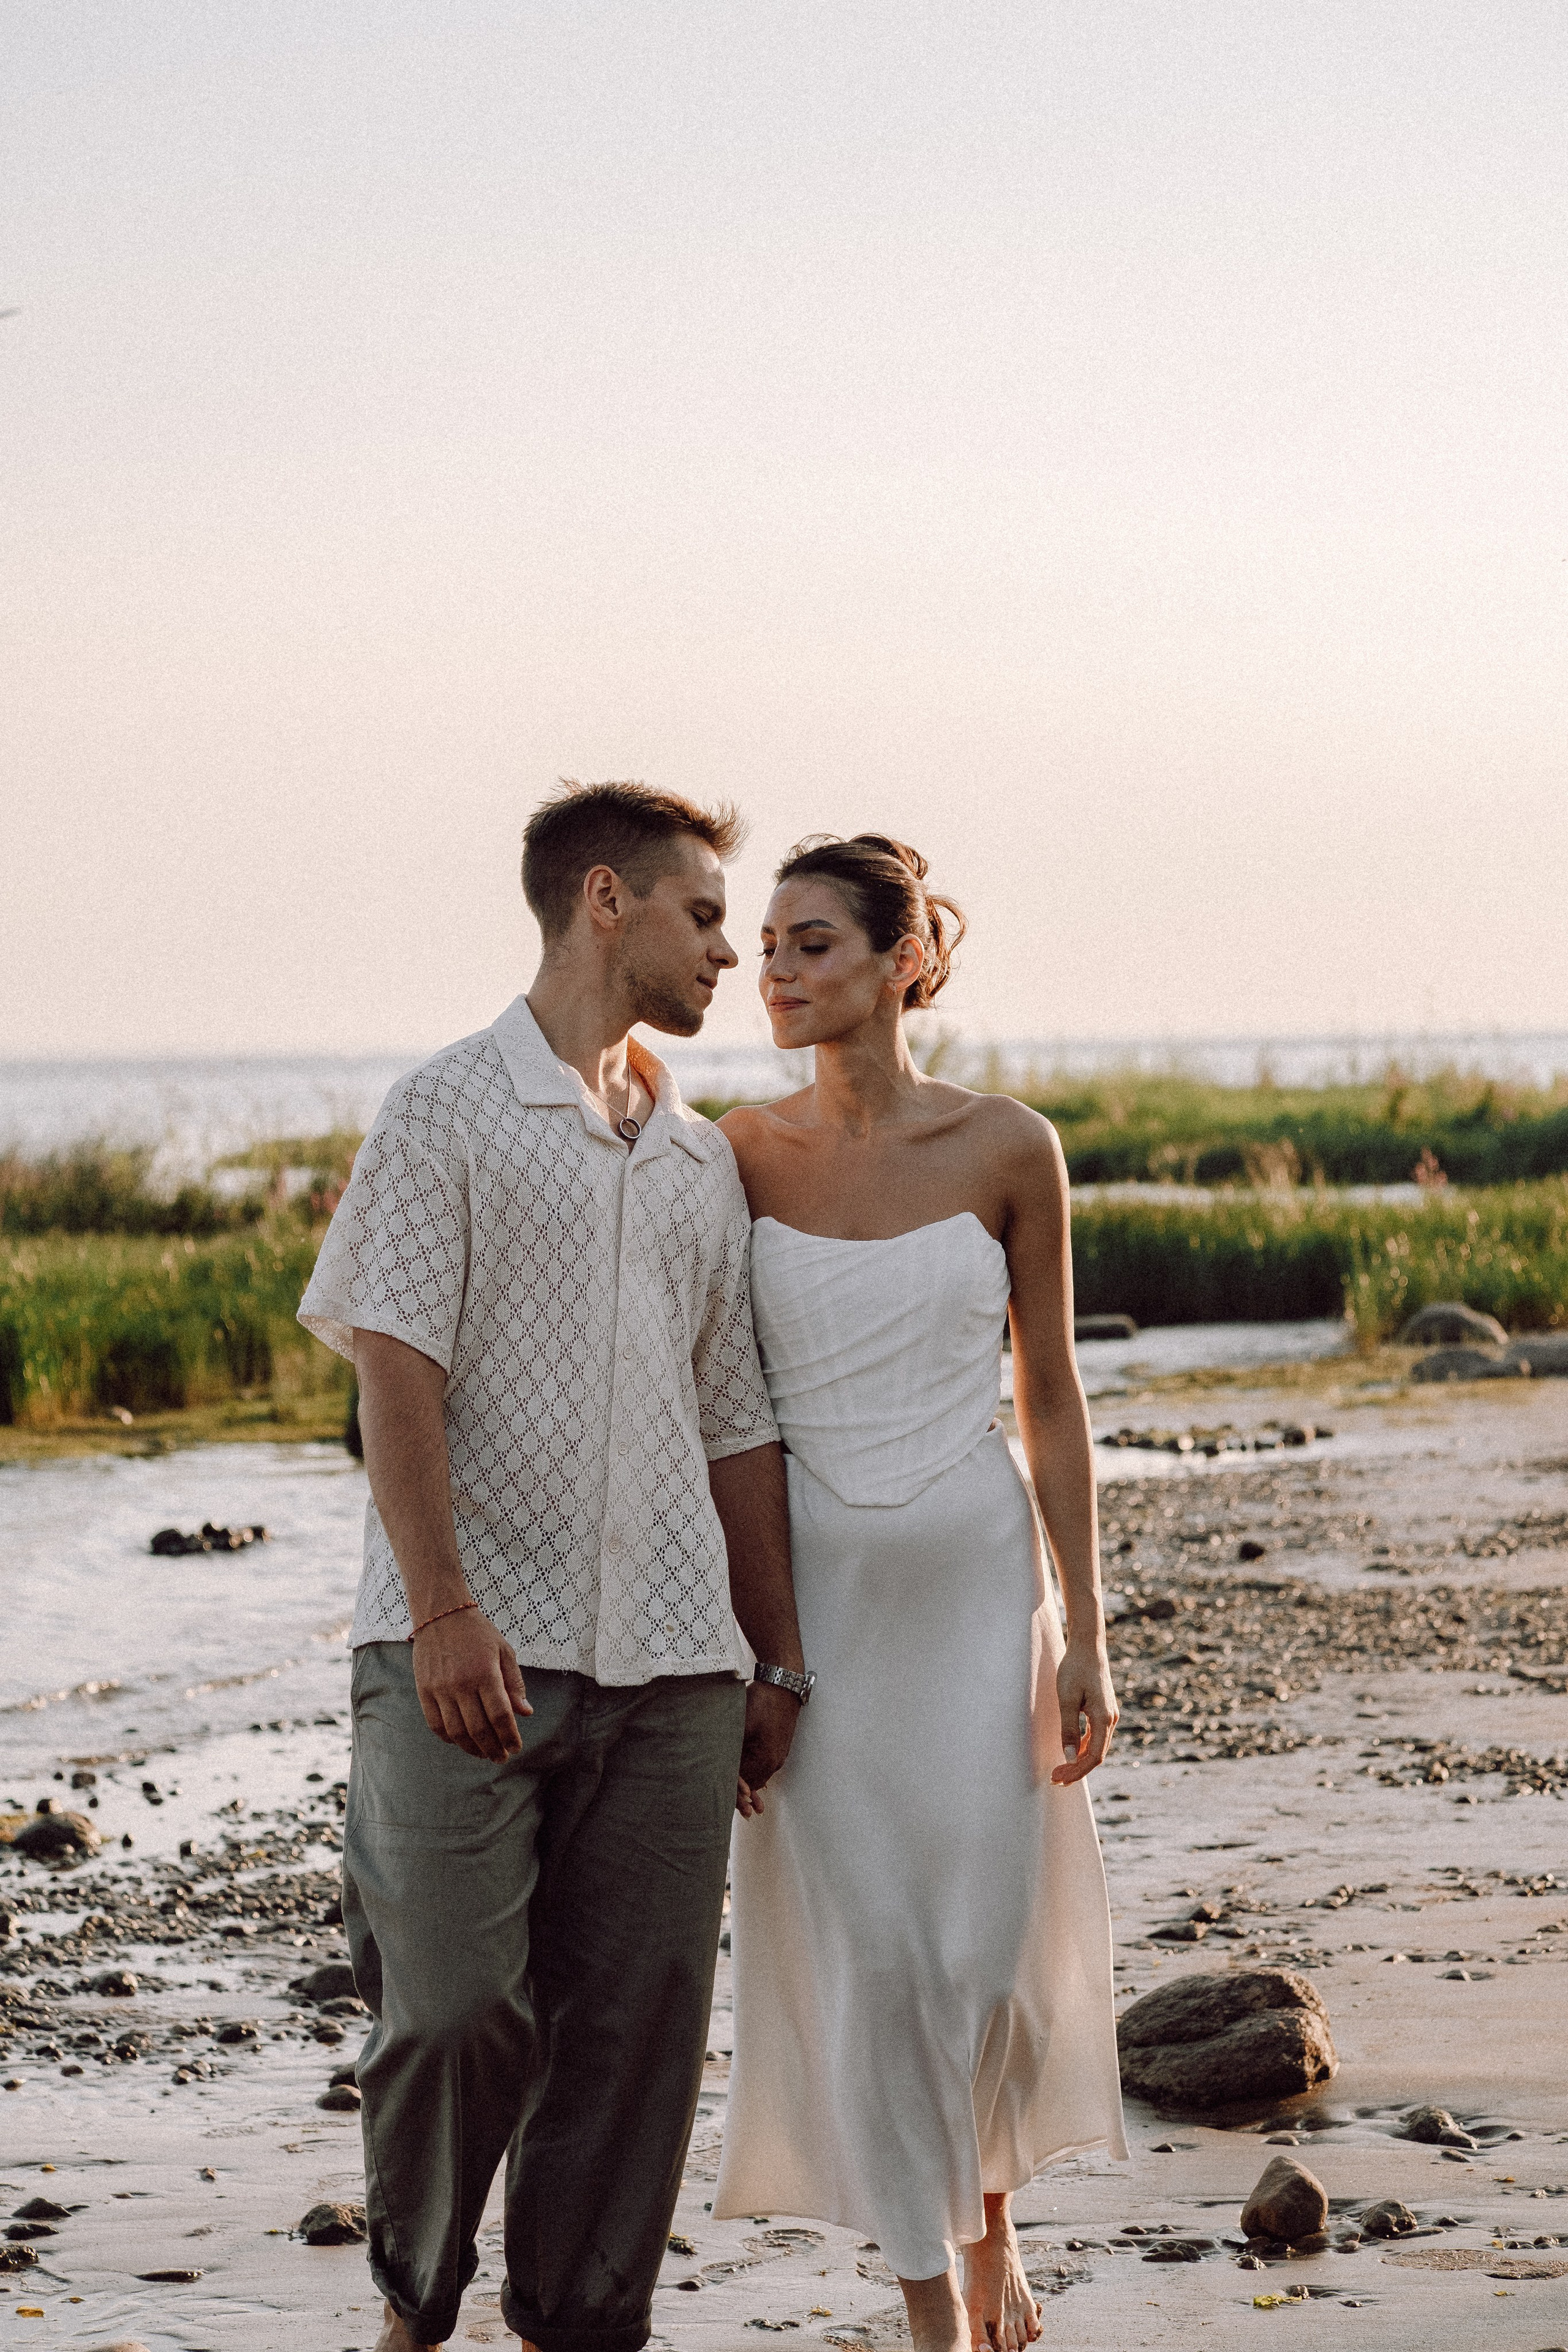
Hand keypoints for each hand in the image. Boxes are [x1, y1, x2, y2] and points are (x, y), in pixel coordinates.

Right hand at [412, 1607, 531, 1760]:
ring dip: (472, 1749)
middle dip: (493, 1748)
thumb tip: (525, 1713)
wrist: (441, 1614)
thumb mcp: (504, 1651)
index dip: (509, 1736)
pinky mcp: (424, 1690)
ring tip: (484, 1754)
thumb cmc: (478, 1633)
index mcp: (485, 1672)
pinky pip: (436, 1724)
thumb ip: (515, 1683)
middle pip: (478, 1729)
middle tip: (501, 1757)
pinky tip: (461, 1741)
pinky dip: (449, 1738)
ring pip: (456, 1732)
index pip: (500, 1715)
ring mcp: (440, 1688)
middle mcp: (461, 1683)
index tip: (516, 1748)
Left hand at [735, 1680, 800, 1816]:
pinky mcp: (780, 1746)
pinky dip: (757, 1774)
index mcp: (764, 1759)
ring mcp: (779, 1754)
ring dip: (751, 1785)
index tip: (723, 1801)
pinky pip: (766, 1767)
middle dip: (742, 1795)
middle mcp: (774, 1761)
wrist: (784, 1685)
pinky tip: (751, 1776)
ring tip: (745, 1799)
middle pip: (754, 1784)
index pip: (744, 1784)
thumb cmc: (760, 1702)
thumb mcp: (741, 1725)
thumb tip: (719, 1764)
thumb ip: (731, 1748)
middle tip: (735, 1807)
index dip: (731, 1793)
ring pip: (761, 1776)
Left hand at [1052, 1635, 1117, 1785]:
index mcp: (1104, 1719)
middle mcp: (1110, 1719)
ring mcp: (1109, 1715)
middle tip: (1055, 1778)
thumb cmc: (1074, 1669)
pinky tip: (1070, 1751)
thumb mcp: (1067, 1699)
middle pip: (1096, 1755)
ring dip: (1079, 1760)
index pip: (1094, 1757)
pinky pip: (1095, 1736)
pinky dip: (1083, 1747)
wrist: (1087, 1646)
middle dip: (1076, 1770)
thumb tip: (1070, 1758)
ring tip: (1060, 1769)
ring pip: (1096, 1747)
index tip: (1058, 1778)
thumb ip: (1069, 1729)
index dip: (1076, 1771)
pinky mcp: (1103, 1710)